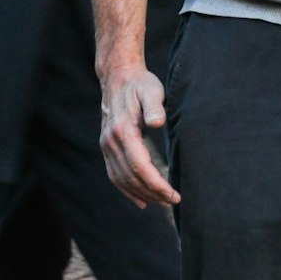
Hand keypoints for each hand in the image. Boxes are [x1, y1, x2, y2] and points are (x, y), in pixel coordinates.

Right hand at [98, 65, 179, 208]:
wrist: (117, 77)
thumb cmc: (139, 84)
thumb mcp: (152, 90)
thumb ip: (154, 106)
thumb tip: (158, 122)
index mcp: (123, 130)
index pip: (140, 167)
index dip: (157, 185)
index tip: (173, 194)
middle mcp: (111, 141)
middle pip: (131, 177)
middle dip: (153, 193)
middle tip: (173, 200)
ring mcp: (106, 145)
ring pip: (122, 180)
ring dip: (141, 195)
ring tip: (162, 202)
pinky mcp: (106, 147)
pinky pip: (114, 175)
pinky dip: (127, 191)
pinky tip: (141, 201)